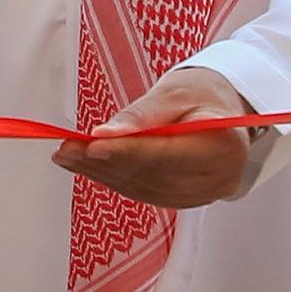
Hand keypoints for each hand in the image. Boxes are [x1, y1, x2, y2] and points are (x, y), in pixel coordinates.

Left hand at [55, 65, 260, 211]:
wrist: (223, 111)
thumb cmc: (203, 94)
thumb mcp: (175, 92)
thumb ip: (142, 115)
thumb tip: (105, 134)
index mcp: (224, 146)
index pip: (168, 154)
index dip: (128, 151)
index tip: (92, 145)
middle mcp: (218, 178)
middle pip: (152, 175)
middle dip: (106, 162)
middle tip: (66, 149)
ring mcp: (202, 195)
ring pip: (143, 188)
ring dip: (102, 173)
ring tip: (68, 157)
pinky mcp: (184, 199)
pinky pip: (143, 192)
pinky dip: (113, 178)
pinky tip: (87, 166)